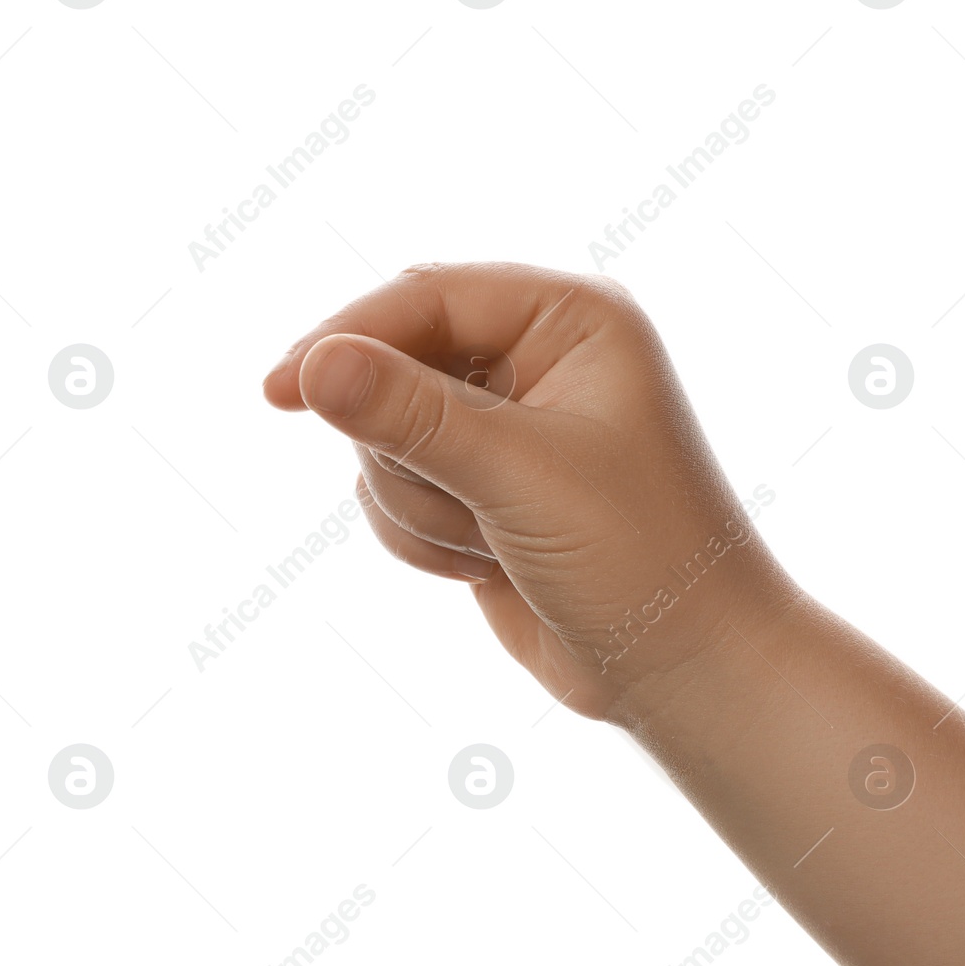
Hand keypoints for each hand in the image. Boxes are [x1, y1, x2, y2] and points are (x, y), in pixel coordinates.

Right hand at [264, 262, 796, 722]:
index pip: (428, 296)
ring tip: (496, 545)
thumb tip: (312, 366)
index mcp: (572, 320)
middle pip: (394, 366)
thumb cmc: (639, 559)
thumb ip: (412, 416)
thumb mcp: (520, 476)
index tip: (279, 393)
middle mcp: (540, 359)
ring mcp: (507, 429)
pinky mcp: (484, 491)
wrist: (686, 669)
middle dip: (408, 451)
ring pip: (384, 440)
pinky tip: (487, 567)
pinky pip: (394, 493)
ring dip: (421, 506)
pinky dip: (422, 537)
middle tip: (468, 506)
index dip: (348, 339)